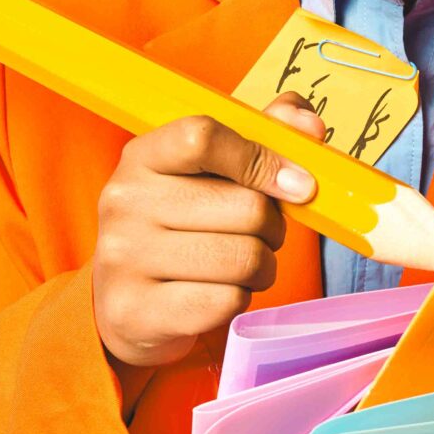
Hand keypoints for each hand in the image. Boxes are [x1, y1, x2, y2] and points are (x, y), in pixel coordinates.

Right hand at [92, 96, 327, 369]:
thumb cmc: (181, 229)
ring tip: (243, 267)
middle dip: (274, 227)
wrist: (126, 305)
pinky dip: (239, 299)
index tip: (297, 184)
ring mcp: (124, 258)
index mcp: (142, 157)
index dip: (262, 159)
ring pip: (245, 258)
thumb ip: (263, 136)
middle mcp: (125, 202)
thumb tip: (308, 123)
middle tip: (263, 235)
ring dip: (262, 267)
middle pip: (247, 208)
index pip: (203, 138)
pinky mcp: (137, 310)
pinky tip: (217, 293)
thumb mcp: (211, 175)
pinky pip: (228, 301)